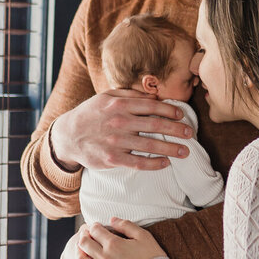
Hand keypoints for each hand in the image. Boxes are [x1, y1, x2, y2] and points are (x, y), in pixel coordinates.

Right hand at [50, 89, 192, 170]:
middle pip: (156, 125)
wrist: (68, 135)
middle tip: (190, 133)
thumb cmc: (91, 113)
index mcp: (120, 103)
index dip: (171, 111)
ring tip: (185, 151)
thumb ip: (130, 94)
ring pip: (150, 146)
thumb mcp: (106, 96)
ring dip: (171, 149)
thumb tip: (154, 96)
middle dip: (177, 130)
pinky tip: (165, 163)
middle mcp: (119, 121)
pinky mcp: (112, 159)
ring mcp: (116, 141)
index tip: (182, 115)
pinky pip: (138, 163)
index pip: (152, 106)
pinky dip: (154, 164)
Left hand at [78, 218, 166, 258]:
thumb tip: (112, 220)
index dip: (94, 226)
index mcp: (114, 243)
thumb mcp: (144, 236)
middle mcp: (105, 257)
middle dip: (84, 236)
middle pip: (84, 244)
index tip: (96, 226)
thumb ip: (126, 225)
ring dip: (80, 254)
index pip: (95, 230)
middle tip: (87, 235)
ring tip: (83, 251)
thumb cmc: (153, 258)